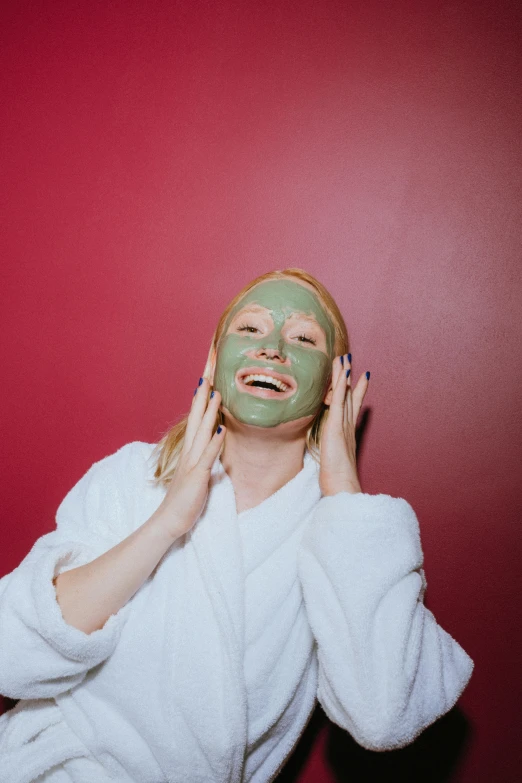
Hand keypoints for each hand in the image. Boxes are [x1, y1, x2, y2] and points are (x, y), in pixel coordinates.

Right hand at [154, 378, 225, 539]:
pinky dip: (214, 442)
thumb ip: (207, 457)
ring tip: (217, 394)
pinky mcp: (196, 476)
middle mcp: (190, 452)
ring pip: (201, 432)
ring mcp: (192, 463)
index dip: (201, 401)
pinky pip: (207, 456)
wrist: (169, 520)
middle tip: (208, 376)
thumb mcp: (198, 473)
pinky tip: (221, 428)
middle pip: (196, 419)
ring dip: (209, 413)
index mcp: (190, 451)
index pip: (196, 420)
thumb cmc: (184, 498)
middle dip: (203, 397)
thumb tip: (217, 443)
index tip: (207, 382)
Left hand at [319, 354, 368, 495]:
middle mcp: (347, 426)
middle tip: (349, 360)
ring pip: (344, 395)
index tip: (359, 377)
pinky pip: (339, 401)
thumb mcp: (332, 461)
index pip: (350, 408)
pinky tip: (342, 373)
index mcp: (346, 434)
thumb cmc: (336, 480)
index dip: (355, 392)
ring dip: (344, 375)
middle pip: (348, 396)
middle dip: (348, 378)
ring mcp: (343, 425)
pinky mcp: (336, 426)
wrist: (342, 487)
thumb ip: (331, 452)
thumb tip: (328, 449)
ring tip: (345, 358)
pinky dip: (341, 386)